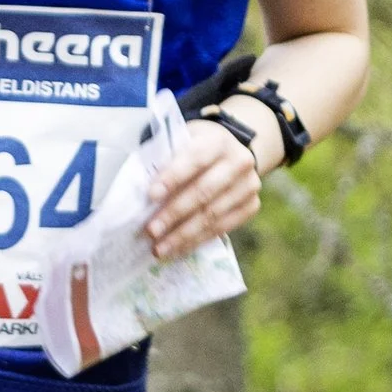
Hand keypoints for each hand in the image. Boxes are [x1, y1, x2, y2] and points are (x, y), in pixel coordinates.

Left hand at [144, 116, 263, 258]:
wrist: (231, 153)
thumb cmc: (195, 149)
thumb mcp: (181, 142)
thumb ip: (165, 160)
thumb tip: (139, 193)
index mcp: (219, 141)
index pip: (195, 159)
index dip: (173, 177)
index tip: (151, 196)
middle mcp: (240, 162)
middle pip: (204, 191)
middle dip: (174, 213)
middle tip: (151, 231)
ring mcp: (249, 186)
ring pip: (213, 215)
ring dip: (183, 235)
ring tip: (160, 248)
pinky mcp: (252, 206)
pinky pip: (222, 228)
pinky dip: (197, 241)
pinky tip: (178, 249)